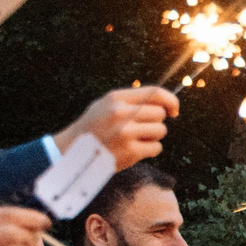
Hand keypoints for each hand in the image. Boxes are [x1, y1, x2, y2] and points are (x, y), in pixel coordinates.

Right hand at [55, 86, 177, 169]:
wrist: (72, 152)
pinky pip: (156, 147)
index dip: (170, 101)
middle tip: (139, 129)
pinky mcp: (130, 151)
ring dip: (153, 137)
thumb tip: (164, 102)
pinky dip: (150, 150)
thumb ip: (131, 101)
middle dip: (155, 122)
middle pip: (160, 114)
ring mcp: (125, 133)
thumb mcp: (105, 106)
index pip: (154, 93)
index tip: (174, 110)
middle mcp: (121, 113)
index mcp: (116, 99)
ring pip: (161, 131)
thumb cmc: (94, 128)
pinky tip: (134, 150)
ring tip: (134, 139)